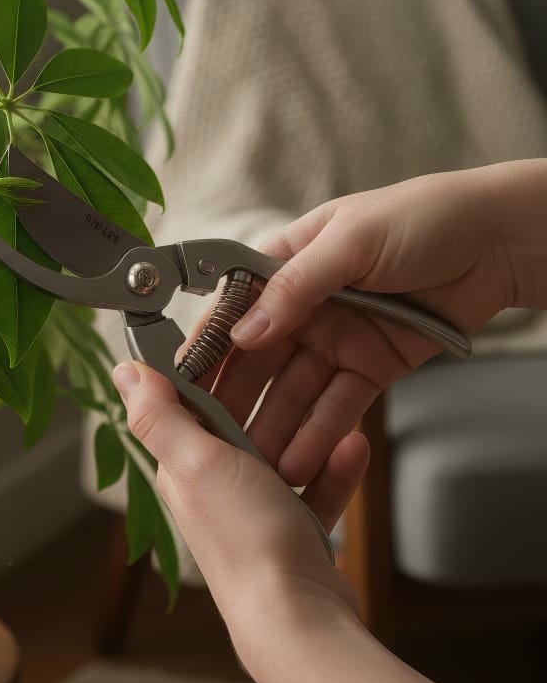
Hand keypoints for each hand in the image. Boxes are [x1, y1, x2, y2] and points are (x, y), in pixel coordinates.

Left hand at [112, 361, 365, 648]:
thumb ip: (159, 416)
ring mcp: (252, 510)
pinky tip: (354, 449)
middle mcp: (211, 486)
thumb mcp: (196, 462)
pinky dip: (334, 469)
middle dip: (275, 394)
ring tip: (339, 411)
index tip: (245, 334)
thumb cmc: (246, 541)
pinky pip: (316, 486)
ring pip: (284, 450)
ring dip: (313, 430)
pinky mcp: (291, 531)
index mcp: (180, 465)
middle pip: (240, 422)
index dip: (213, 365)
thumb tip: (124, 369)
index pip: (188, 400)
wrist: (300, 620)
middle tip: (305, 361)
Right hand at [211, 165, 526, 487]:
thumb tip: (243, 331)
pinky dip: (319, 433)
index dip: (210, 344)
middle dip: (236, 398)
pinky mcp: (369, 367)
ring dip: (275, 425)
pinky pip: (338, 405)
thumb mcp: (349, 240)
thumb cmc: (422, 217)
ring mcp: (336, 339)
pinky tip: (299, 460)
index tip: (183, 380)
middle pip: (259, 358)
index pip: (236, 308)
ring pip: (295, 390)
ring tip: (256, 465)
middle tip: (211, 437)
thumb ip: (295, 288)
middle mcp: (304, 305)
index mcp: (288, 262)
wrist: (498, 240)